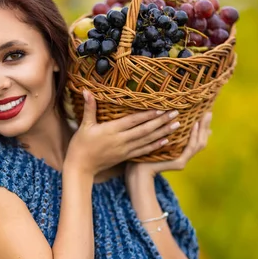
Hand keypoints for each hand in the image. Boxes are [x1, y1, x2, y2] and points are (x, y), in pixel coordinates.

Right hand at [65, 89, 185, 176]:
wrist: (81, 167)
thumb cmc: (81, 145)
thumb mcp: (84, 125)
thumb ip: (89, 108)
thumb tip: (86, 90)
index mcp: (111, 130)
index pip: (133, 121)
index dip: (147, 115)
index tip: (161, 108)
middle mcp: (121, 140)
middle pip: (144, 130)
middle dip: (161, 122)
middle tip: (175, 114)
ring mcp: (125, 150)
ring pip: (147, 140)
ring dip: (163, 133)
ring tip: (176, 125)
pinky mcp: (125, 157)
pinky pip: (143, 151)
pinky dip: (155, 146)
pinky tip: (166, 141)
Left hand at [124, 111, 212, 179]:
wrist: (136, 170)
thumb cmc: (143, 152)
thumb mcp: (157, 139)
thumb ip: (167, 132)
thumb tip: (172, 116)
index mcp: (180, 152)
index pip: (198, 139)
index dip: (204, 127)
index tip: (206, 112)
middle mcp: (184, 157)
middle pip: (201, 141)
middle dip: (206, 126)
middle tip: (209, 112)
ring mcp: (183, 161)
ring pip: (199, 144)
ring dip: (202, 129)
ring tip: (204, 116)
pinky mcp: (179, 163)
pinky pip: (190, 148)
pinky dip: (193, 136)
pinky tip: (194, 125)